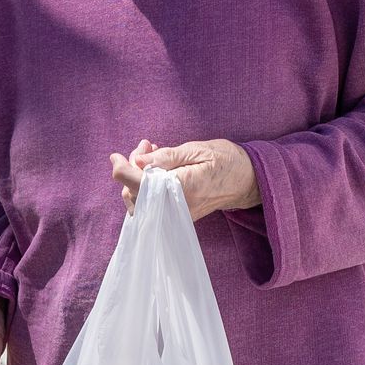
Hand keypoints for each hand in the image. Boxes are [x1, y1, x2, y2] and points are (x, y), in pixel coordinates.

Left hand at [110, 136, 259, 221]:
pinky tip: (156, 169)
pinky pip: (151, 206)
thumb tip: (137, 161)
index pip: (139, 184)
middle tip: (146, 146)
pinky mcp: (177, 218)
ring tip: (151, 154)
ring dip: (138, 177)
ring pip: (140, 203)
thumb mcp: (196, 150)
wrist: (249, 181)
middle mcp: (176, 207)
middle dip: (133, 168)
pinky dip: (146, 187)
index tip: (115, 156)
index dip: (122, 169)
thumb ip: (165, 157)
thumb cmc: (226, 160)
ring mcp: (176, 216)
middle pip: (135, 193)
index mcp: (182, 188)